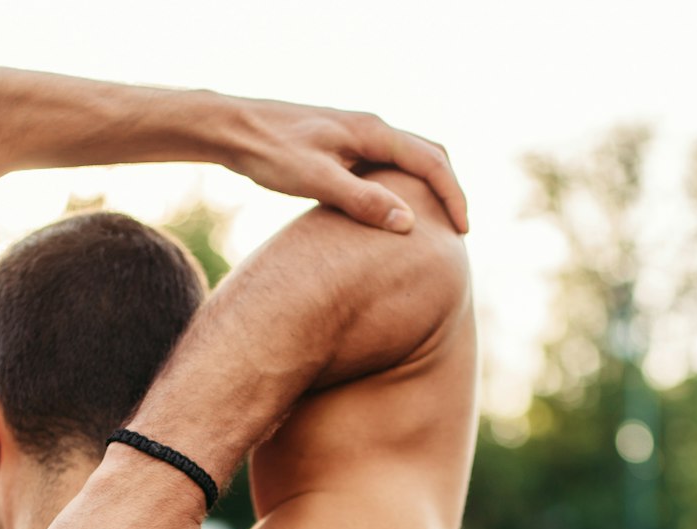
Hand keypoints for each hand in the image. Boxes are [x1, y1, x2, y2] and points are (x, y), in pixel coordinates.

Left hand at [216, 96, 468, 236]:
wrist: (232, 128)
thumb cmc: (270, 152)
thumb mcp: (316, 180)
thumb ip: (362, 200)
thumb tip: (409, 223)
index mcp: (372, 132)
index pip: (431, 162)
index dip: (453, 197)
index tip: (464, 231)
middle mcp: (370, 128)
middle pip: (428, 155)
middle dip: (448, 190)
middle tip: (458, 228)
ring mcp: (355, 136)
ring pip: (407, 159)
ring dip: (427, 188)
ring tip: (433, 224)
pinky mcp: (340, 146)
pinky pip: (385, 165)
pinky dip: (401, 187)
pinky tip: (390, 213)